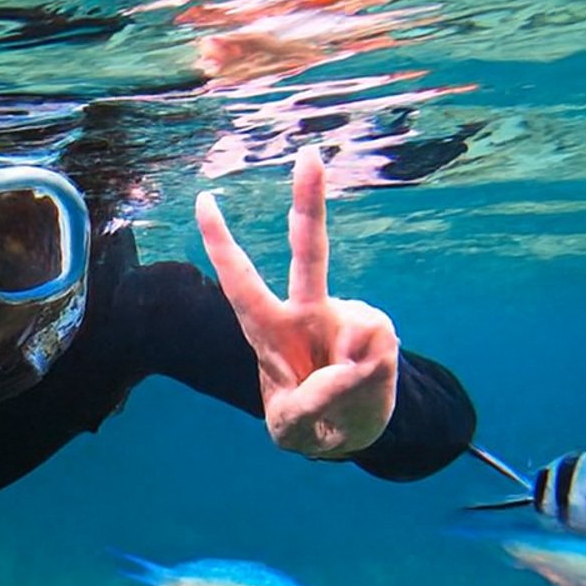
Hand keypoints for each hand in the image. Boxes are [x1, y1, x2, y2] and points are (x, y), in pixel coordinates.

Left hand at [196, 145, 398, 459]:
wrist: (349, 433)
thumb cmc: (309, 422)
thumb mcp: (294, 429)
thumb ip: (310, 405)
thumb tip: (354, 358)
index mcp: (269, 331)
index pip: (240, 282)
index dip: (222, 244)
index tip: (205, 200)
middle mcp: (308, 313)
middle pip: (310, 253)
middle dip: (309, 202)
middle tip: (308, 152)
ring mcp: (347, 319)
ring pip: (359, 332)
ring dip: (350, 379)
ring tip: (341, 399)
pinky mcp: (380, 332)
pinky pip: (377, 353)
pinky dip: (369, 379)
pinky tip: (362, 388)